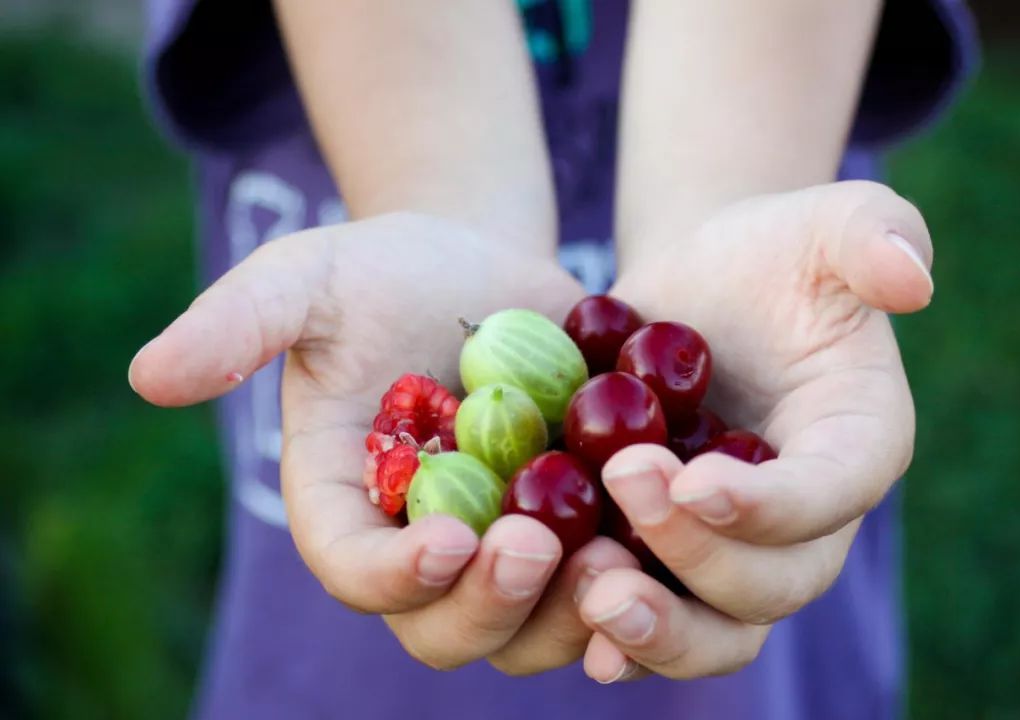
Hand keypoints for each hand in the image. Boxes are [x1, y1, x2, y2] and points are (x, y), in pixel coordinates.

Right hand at [128, 212, 638, 673]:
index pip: (355, 570)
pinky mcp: (576, 532)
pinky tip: (670, 554)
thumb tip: (149, 376)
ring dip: (571, 613)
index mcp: (350, 507)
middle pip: (446, 626)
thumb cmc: (383, 272)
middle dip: (490, 605)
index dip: (395, 575)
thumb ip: (242, 323)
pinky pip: (603, 591)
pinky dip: (633, 589)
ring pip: (531, 631)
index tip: (450, 538)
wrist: (484, 266)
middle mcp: (423, 548)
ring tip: (612, 555)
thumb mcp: (311, 278)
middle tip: (538, 546)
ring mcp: (503, 550)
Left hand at [576, 181, 933, 681]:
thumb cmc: (768, 254)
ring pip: (720, 628)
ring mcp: (738, 548)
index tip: (693, 480)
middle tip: (626, 492)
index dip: (769, 505)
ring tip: (590, 591)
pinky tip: (571, 621)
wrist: (697, 291)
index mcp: (858, 444)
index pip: (830, 495)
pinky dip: (620, 636)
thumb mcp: (822, 221)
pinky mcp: (673, 554)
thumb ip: (875, 232)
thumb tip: (910, 277)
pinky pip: (659, 619)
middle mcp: (808, 519)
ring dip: (660, 628)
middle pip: (772, 583)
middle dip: (700, 557)